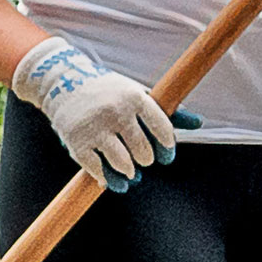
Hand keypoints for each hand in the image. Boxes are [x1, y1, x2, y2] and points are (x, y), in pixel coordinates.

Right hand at [10, 33, 185, 188]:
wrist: (62, 82)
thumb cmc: (109, 92)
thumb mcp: (137, 94)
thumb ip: (167, 110)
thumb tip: (199, 122)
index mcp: (135, 97)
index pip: (162, 129)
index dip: (167, 147)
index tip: (166, 154)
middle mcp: (115, 112)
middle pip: (143, 151)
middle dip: (146, 160)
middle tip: (144, 161)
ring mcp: (94, 128)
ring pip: (123, 164)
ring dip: (130, 173)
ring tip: (131, 172)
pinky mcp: (76, 142)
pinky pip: (98, 170)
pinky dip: (107, 178)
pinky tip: (112, 179)